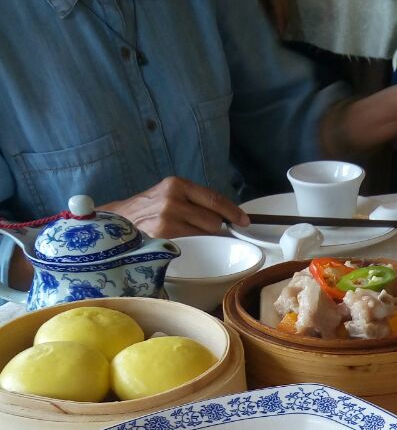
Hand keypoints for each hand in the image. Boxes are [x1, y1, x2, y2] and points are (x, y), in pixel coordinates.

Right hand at [102, 177, 248, 237]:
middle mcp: (173, 199)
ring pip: (204, 233)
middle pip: (213, 220)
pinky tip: (182, 242)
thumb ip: (193, 200)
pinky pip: (192, 244)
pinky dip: (193, 245)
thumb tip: (224, 215)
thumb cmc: (147, 210)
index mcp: (176, 184)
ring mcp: (168, 219)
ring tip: (189, 235)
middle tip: (208, 230)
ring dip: (205, 238)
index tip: (244, 221)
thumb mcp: (168, 194)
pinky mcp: (163, 236)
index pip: (214, 199)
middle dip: (216, 227)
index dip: (232, 212)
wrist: (118, 220)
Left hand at [256, 0, 291, 34]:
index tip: (279, 37)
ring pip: (287, 13)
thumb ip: (264, 8)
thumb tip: (267, 21)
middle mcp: (284, 1)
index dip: (280, 28)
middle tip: (280, 36)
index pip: (281, 18)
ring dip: (284, 22)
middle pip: (285, 17)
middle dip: (283, 27)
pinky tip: (281, 19)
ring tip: (281, 30)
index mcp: (278, 1)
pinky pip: (286, 8)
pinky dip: (284, 15)